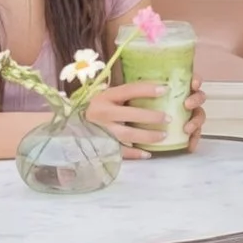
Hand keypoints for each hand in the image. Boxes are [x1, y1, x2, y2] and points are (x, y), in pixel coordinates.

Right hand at [85, 76, 203, 155]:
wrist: (74, 129)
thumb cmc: (99, 110)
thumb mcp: (108, 98)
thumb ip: (126, 95)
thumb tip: (157, 88)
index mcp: (105, 97)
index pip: (128, 90)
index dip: (147, 89)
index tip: (165, 89)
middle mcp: (102, 113)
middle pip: (131, 114)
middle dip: (152, 116)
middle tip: (169, 118)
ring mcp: (101, 131)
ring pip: (128, 134)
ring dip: (148, 136)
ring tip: (164, 135)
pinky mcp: (101, 146)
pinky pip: (121, 152)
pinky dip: (135, 153)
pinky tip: (148, 153)